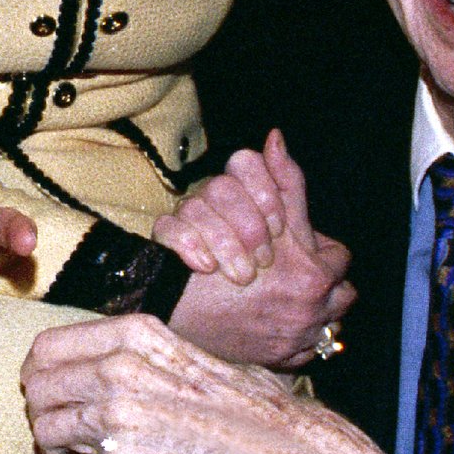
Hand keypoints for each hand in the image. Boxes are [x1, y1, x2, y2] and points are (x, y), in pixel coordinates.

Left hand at [22, 314, 397, 453]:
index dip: (40, 375)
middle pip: (35, 388)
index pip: (46, 347)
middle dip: (42, 413)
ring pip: (45, 430)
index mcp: (133, 336)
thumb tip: (96, 371)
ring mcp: (114, 416)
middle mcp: (116, 370)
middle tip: (62, 432)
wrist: (278, 451)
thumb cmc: (245, 407)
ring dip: (58, 449)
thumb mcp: (186, 355)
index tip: (52, 393)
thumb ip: (137, 358)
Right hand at [152, 136, 297, 280]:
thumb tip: (276, 135)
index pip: (245, 162)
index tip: (278, 229)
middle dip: (248, 227)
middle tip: (264, 263)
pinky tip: (206, 268)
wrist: (217, 318)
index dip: (264, 193)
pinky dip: (189, 247)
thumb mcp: (289, 233)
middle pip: (222, 187)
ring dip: (225, 244)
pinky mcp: (163, 243)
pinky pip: (167, 228)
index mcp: (240, 190)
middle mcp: (211, 199)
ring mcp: (185, 221)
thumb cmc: (265, 275)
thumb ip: (290, 188)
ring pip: (194, 206)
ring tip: (243, 278)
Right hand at [161, 134, 355, 369]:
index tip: (302, 247)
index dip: (321, 247)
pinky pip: (306, 355)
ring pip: (331, 327)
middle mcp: (311, 312)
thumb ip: (277, 180)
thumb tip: (277, 138)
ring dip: (318, 315)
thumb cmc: (209, 256)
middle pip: (343, 296)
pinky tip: (274, 324)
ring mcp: (296, 342)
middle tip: (304, 281)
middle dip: (327, 286)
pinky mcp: (278, 362)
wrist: (169, 308)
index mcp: (313, 276)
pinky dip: (297, 343)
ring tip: (291, 304)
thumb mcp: (249, 211)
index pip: (340, 257)